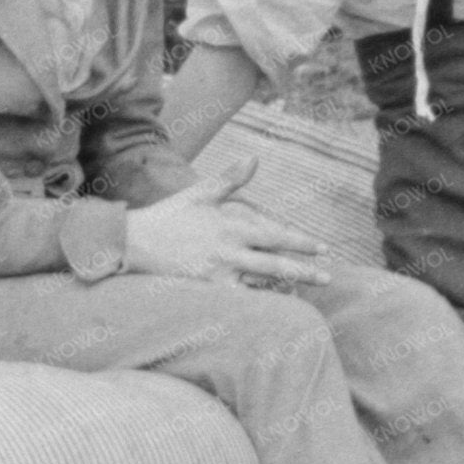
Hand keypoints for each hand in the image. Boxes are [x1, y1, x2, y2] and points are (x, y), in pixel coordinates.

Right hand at [123, 147, 326, 287]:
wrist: (135, 242)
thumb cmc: (170, 215)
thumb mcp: (200, 193)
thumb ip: (230, 179)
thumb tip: (254, 157)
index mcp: (231, 225)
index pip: (276, 235)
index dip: (302, 242)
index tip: (323, 248)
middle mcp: (229, 251)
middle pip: (276, 264)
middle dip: (305, 271)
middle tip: (328, 277)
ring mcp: (219, 273)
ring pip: (261, 284)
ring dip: (286, 287)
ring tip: (306, 291)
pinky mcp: (207, 289)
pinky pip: (240, 299)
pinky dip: (258, 301)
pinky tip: (273, 306)